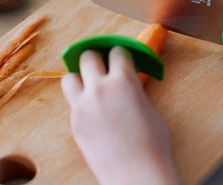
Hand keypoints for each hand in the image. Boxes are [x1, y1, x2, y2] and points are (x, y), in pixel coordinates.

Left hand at [61, 47, 178, 184]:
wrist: (137, 171)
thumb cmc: (152, 142)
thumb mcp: (147, 106)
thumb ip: (133, 89)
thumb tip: (126, 84)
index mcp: (124, 80)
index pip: (117, 51)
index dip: (121, 53)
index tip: (122, 56)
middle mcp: (100, 88)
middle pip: (88, 56)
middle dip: (97, 57)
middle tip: (104, 65)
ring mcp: (83, 106)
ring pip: (70, 77)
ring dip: (80, 77)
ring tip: (91, 85)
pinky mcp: (75, 123)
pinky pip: (72, 102)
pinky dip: (80, 100)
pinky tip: (93, 110)